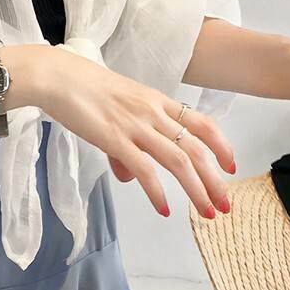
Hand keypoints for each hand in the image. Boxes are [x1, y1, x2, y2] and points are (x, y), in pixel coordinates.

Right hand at [38, 48, 235, 218]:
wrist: (58, 76)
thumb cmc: (82, 87)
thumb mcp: (115, 108)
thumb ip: (127, 142)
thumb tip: (130, 176)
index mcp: (156, 101)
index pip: (201, 122)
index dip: (221, 145)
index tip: (231, 166)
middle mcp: (152, 113)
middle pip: (197, 149)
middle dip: (215, 180)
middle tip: (224, 204)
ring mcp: (135, 126)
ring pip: (179, 161)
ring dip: (197, 190)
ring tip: (206, 213)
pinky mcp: (115, 139)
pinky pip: (145, 171)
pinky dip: (158, 193)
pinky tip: (164, 209)